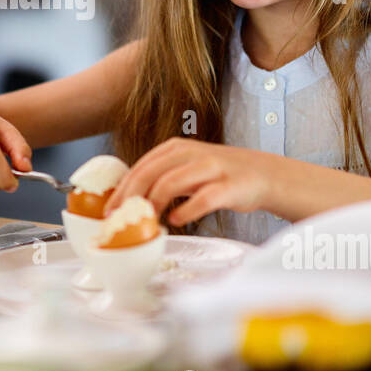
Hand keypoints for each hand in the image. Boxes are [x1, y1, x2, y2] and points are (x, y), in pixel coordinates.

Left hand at [106, 138, 270, 226]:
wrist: (261, 174)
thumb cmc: (218, 176)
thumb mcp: (186, 168)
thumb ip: (160, 178)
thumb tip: (127, 201)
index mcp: (176, 148)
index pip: (140, 167)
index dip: (122, 189)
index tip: (108, 210)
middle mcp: (191, 154)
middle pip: (150, 173)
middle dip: (130, 197)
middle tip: (119, 219)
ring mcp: (210, 168)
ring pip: (171, 183)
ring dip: (154, 204)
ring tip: (146, 221)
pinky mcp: (228, 186)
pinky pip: (203, 199)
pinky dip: (186, 211)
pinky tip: (176, 221)